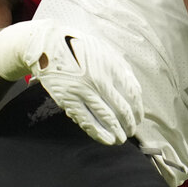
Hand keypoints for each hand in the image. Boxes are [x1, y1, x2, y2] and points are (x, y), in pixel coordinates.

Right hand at [0, 20, 143, 145]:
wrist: (48, 46)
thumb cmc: (80, 49)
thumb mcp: (106, 53)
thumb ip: (121, 71)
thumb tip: (135, 93)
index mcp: (112, 66)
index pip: (133, 94)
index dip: (138, 110)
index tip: (139, 118)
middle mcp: (99, 80)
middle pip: (121, 109)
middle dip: (129, 124)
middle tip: (131, 132)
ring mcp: (83, 91)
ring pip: (106, 118)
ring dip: (116, 132)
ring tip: (120, 139)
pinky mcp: (68, 100)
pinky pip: (86, 120)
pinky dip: (98, 133)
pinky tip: (106, 140)